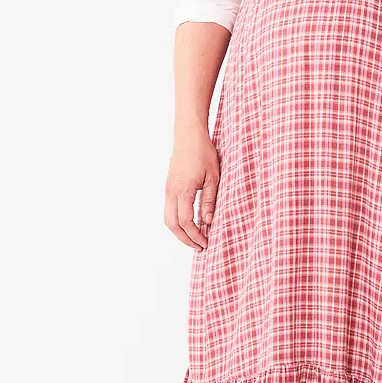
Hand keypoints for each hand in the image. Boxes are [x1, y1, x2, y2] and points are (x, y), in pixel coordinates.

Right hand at [164, 127, 219, 250]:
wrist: (189, 136)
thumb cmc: (203, 153)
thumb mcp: (213, 178)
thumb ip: (209, 201)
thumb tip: (208, 222)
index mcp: (183, 190)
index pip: (186, 221)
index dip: (195, 235)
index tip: (205, 243)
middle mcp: (171, 192)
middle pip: (172, 224)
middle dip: (185, 238)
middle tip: (199, 246)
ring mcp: (168, 189)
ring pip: (168, 219)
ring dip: (180, 231)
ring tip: (194, 238)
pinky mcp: (169, 187)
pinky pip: (169, 210)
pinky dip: (177, 221)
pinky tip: (190, 223)